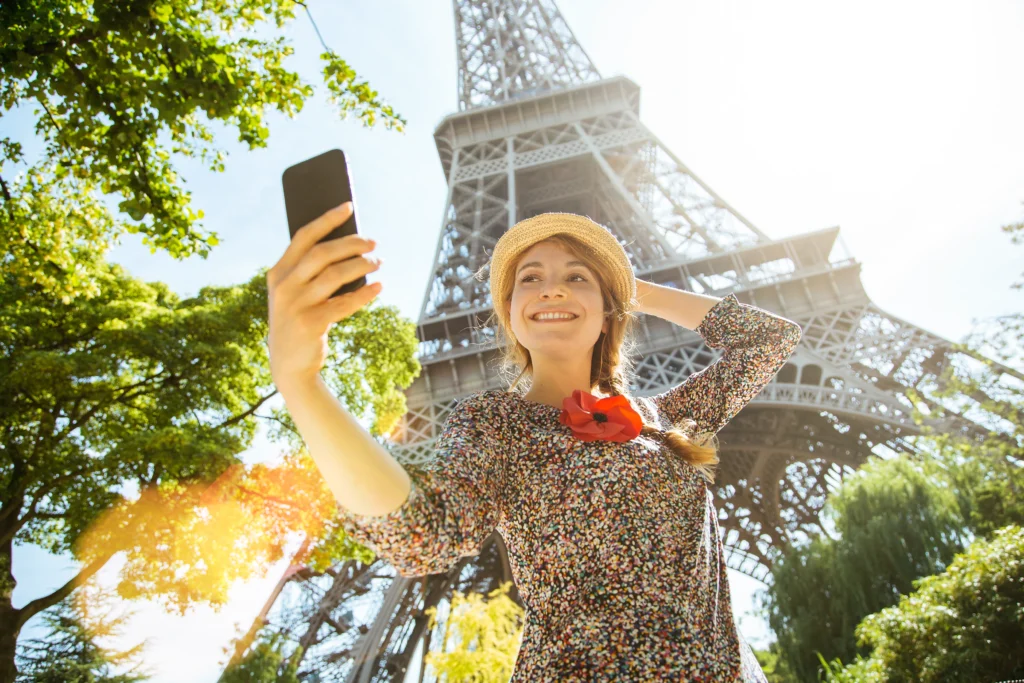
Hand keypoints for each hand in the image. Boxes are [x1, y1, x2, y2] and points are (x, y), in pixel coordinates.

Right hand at [266, 201, 381, 388]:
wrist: (289, 365)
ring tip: (378, 263)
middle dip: (352, 243)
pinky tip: (379, 287)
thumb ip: (311, 271)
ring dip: (362, 266)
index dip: (327, 219)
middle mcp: (284, 285)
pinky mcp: (311, 323)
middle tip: (374, 243)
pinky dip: (365, 293)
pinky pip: (345, 302)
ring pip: (336, 275)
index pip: (304, 236)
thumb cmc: (299, 320)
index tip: (349, 206)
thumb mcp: (296, 293)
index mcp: (278, 272)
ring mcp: (295, 305)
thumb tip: (350, 246)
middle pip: (323, 253)